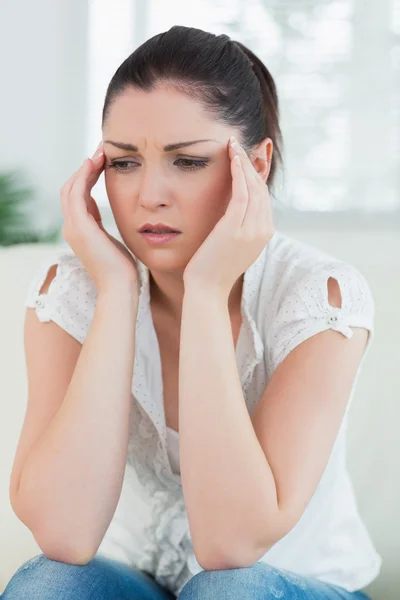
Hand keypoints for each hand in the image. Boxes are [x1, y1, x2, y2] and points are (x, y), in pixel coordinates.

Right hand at [60, 142, 138, 294]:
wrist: (120, 288)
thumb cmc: (124, 270)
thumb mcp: (116, 242)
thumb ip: (110, 227)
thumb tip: (116, 213)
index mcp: (81, 230)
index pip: (80, 195)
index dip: (90, 176)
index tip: (105, 161)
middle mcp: (72, 227)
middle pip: (72, 188)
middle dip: (86, 167)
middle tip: (103, 150)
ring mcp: (72, 227)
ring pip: (71, 187)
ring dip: (85, 167)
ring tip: (101, 151)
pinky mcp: (79, 226)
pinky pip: (76, 192)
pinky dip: (83, 175)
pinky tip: (95, 162)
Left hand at [183, 136, 273, 297]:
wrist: (207, 290)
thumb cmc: (213, 269)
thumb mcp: (232, 245)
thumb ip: (238, 227)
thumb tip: (233, 210)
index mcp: (264, 233)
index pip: (263, 197)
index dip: (254, 175)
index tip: (243, 158)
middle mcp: (263, 230)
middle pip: (261, 188)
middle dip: (251, 164)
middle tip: (238, 145)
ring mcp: (251, 230)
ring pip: (253, 187)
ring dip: (244, 163)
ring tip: (233, 146)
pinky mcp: (235, 228)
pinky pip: (242, 193)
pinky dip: (238, 173)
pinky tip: (232, 158)